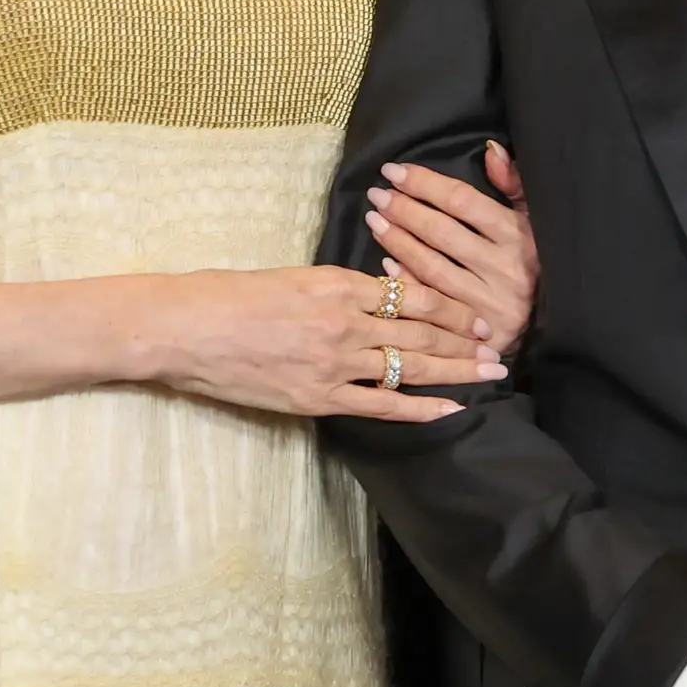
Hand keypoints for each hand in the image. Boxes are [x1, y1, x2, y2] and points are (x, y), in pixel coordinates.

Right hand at [153, 265, 507, 421]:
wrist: (184, 329)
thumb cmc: (225, 297)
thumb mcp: (288, 277)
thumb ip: (331, 288)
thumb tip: (365, 295)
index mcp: (336, 283)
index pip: (410, 293)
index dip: (450, 304)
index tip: (476, 311)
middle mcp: (344, 321)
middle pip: (421, 329)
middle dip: (466, 338)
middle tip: (501, 344)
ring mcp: (333, 362)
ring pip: (410, 365)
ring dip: (456, 370)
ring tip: (490, 374)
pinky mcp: (317, 397)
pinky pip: (380, 405)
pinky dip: (420, 409)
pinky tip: (451, 410)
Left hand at [360, 143, 538, 350]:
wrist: (553, 322)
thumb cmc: (535, 261)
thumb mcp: (534, 219)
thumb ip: (513, 184)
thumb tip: (490, 149)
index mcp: (519, 236)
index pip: (462, 202)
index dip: (424, 184)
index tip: (393, 171)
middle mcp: (506, 270)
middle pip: (442, 233)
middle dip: (404, 210)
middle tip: (376, 194)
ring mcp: (490, 304)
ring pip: (432, 268)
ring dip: (398, 242)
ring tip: (374, 220)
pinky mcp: (477, 335)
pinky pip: (432, 303)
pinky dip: (406, 280)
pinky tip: (385, 263)